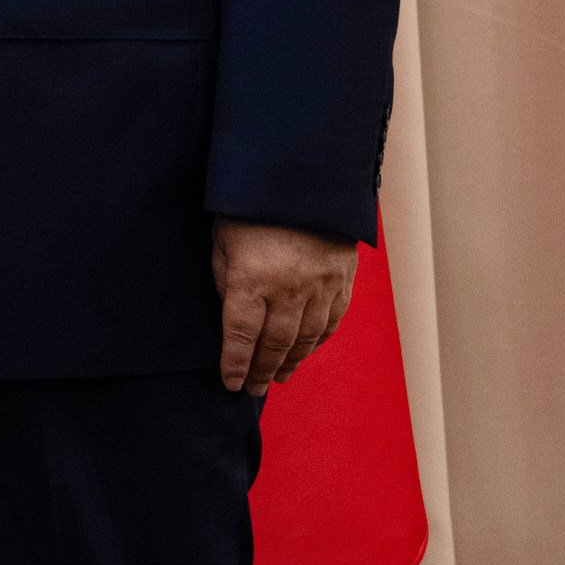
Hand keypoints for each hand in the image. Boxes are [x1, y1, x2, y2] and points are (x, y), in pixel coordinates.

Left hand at [211, 218, 358, 392]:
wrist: (303, 175)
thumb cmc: (251, 205)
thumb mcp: (222, 239)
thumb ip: (224, 278)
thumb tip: (230, 314)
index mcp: (251, 279)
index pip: (241, 335)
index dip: (235, 363)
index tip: (231, 383)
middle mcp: (288, 289)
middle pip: (274, 343)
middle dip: (262, 370)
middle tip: (254, 389)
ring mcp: (319, 286)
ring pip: (305, 338)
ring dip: (290, 362)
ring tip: (278, 378)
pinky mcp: (342, 279)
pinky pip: (331, 322)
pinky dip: (318, 342)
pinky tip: (305, 352)